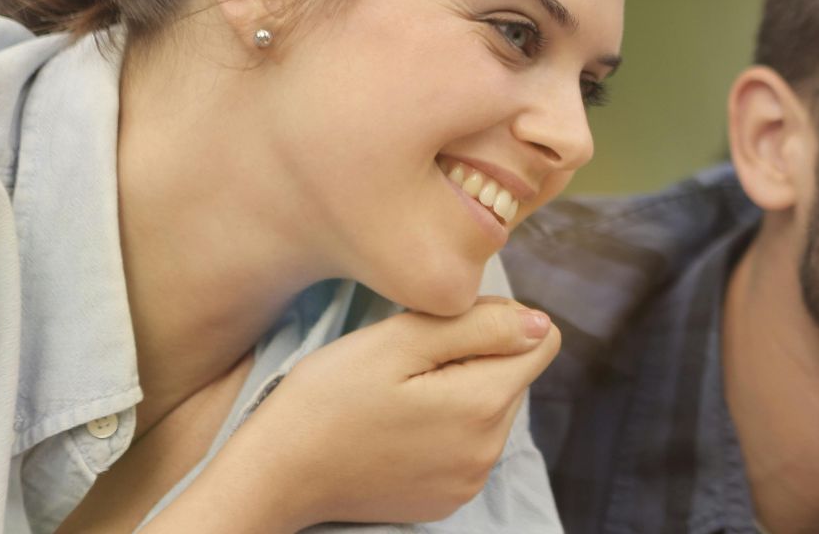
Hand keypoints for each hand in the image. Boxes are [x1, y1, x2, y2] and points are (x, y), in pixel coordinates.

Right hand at [163, 296, 560, 530]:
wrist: (275, 474)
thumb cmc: (326, 399)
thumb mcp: (398, 342)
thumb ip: (480, 326)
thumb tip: (543, 324)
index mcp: (483, 405)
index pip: (541, 341)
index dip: (497, 321)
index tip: (444, 329)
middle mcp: (489, 450)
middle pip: (516, 374)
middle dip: (476, 356)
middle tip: (410, 361)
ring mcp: (470, 480)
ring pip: (494, 408)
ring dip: (461, 390)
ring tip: (400, 394)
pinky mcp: (448, 498)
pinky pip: (470, 444)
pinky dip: (446, 427)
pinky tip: (399, 425)